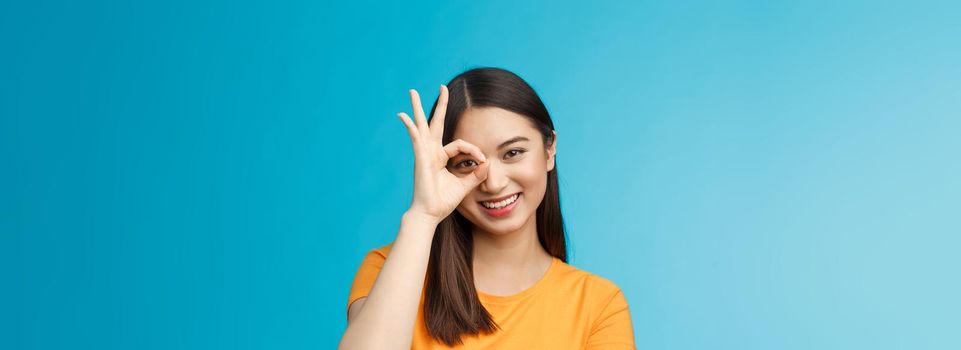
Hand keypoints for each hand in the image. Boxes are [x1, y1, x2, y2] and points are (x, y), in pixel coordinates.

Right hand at [397, 85, 489, 224]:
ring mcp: (424, 153)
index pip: (461, 144)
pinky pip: (415, 139)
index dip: (474, 150)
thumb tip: (488, 163)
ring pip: (422, 125)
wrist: (430, 214)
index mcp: (441, 157)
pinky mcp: (420, 158)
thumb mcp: (465, 185)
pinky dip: (410, 127)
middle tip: (442, 87)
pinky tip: (403, 116)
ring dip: (417, 108)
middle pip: (435, 123)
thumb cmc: (444, 201)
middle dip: (440, 105)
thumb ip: (476, 174)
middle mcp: (431, 152)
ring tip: (412, 91)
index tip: (483, 161)